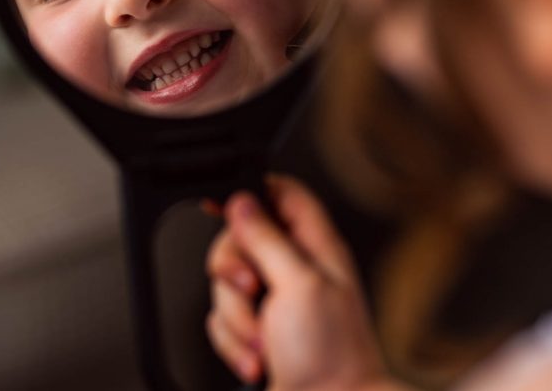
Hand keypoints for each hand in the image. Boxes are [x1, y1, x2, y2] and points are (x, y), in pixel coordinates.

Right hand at [206, 175, 387, 390]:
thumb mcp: (300, 286)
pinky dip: (233, 345)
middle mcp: (295, 272)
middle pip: (241, 241)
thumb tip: (243, 202)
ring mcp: (276, 305)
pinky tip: (259, 361)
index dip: (250, 190)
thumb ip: (269, 240)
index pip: (283, 195)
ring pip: (226, 287)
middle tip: (252, 291)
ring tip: (264, 340)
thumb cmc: (333, 356)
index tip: (218, 202)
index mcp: (316, 248)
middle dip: (233, 271)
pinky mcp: (258, 336)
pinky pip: (222, 324)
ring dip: (237, 320)